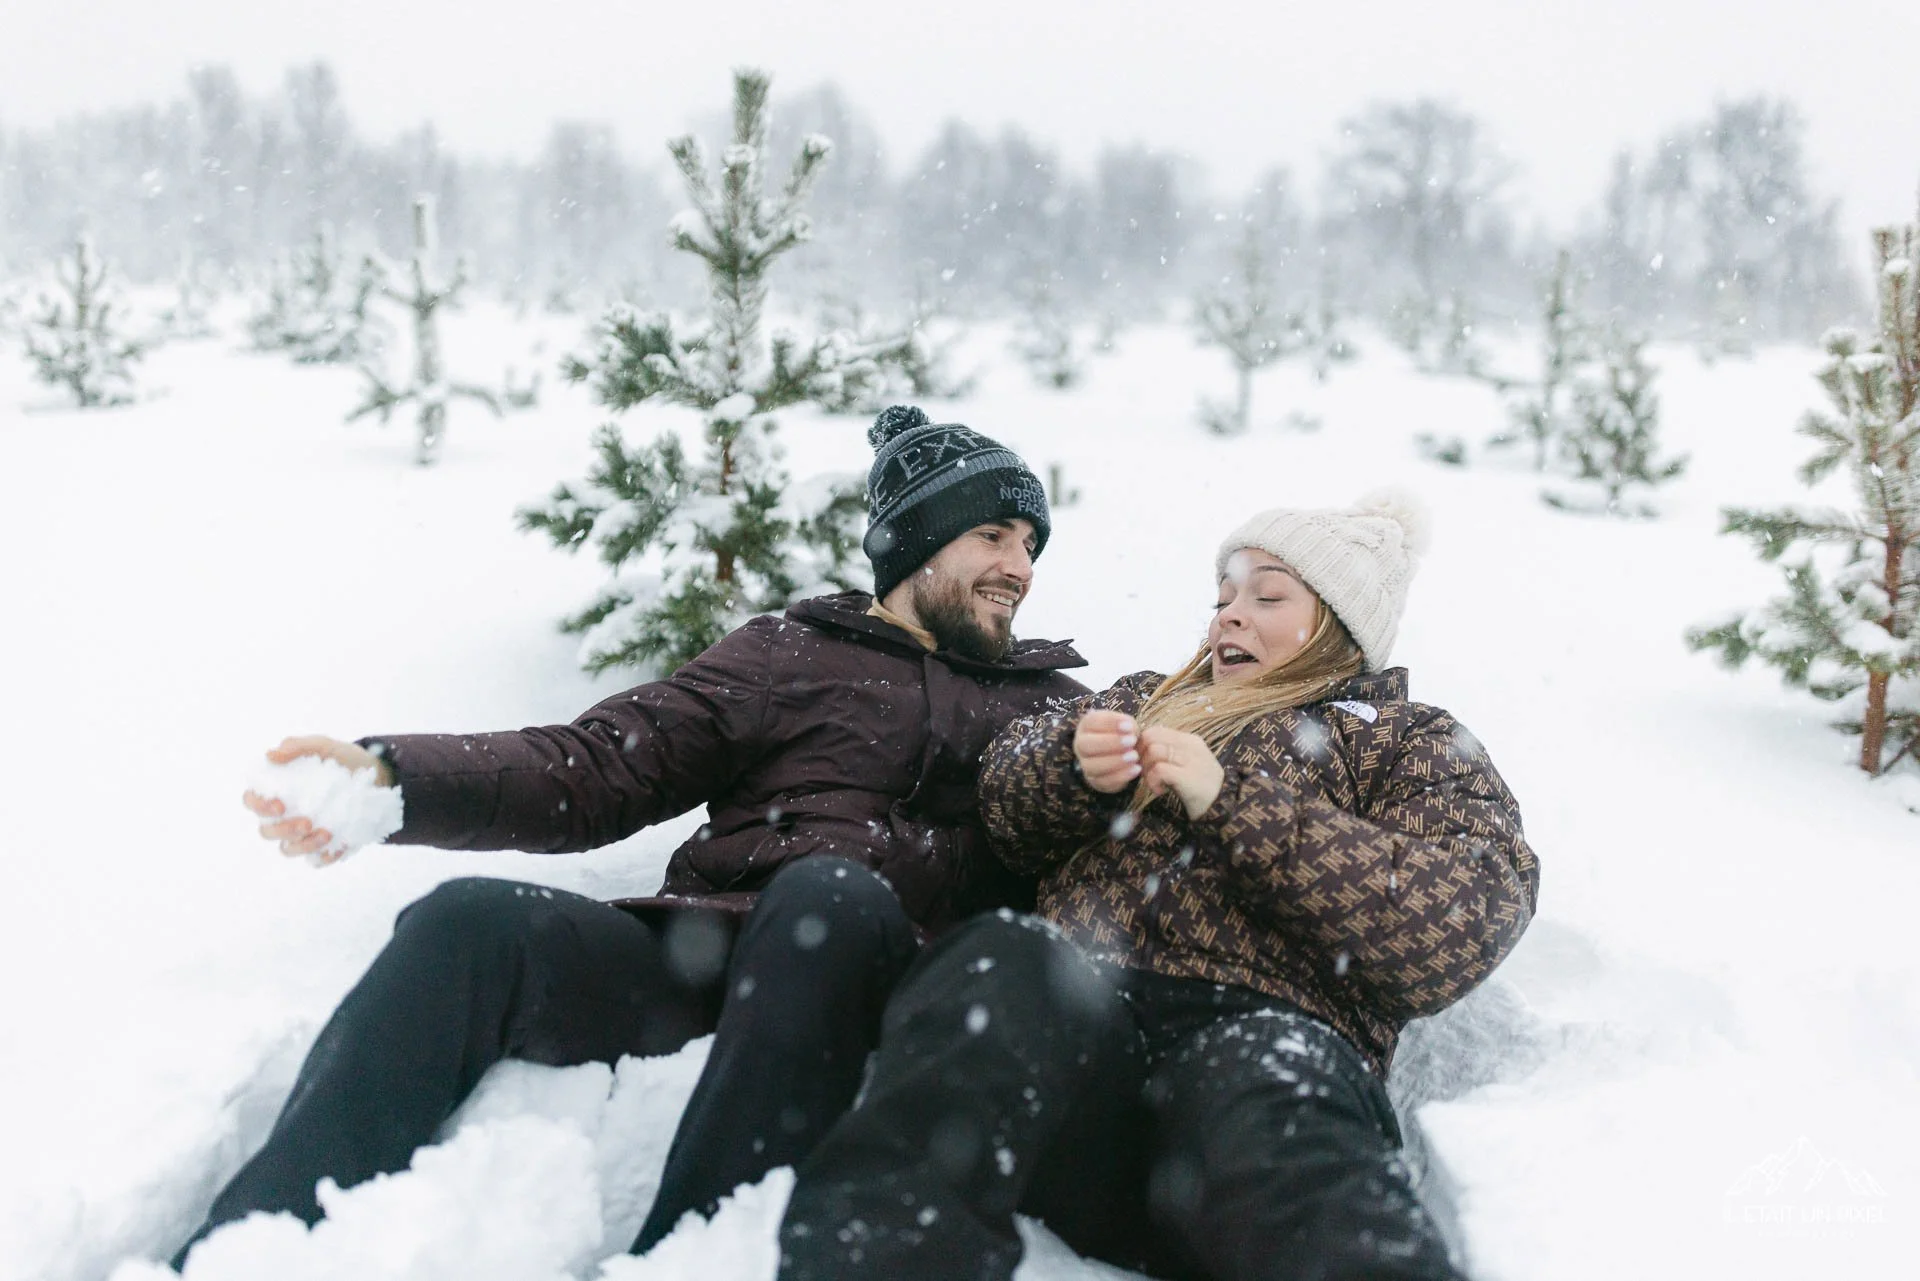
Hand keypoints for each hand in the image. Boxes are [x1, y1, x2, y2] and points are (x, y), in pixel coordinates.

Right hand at [243, 735, 392, 863]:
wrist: (375, 775)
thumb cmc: (340, 759)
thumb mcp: (323, 746)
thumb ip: (297, 746)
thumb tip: (270, 755)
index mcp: (277, 791)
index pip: (252, 801)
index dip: (259, 806)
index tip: (280, 804)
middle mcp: (284, 815)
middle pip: (267, 831)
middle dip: (284, 830)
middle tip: (307, 822)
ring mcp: (302, 833)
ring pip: (289, 849)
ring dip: (304, 846)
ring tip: (327, 833)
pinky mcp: (323, 845)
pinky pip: (316, 860)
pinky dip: (324, 857)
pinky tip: (339, 847)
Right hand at [1073, 709, 1141, 793]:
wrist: (1124, 754)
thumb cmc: (1123, 734)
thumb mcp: (1127, 724)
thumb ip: (1128, 724)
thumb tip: (1129, 729)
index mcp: (1086, 725)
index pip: (1091, 722)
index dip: (1110, 723)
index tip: (1129, 727)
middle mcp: (1080, 744)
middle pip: (1085, 744)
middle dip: (1110, 743)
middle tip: (1131, 741)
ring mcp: (1085, 764)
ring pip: (1091, 766)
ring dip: (1114, 761)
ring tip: (1135, 756)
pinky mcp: (1094, 780)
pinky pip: (1103, 781)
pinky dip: (1121, 776)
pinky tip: (1136, 769)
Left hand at [1137, 727, 1225, 819]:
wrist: (1221, 806)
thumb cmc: (1198, 787)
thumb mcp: (1185, 764)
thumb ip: (1168, 753)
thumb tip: (1139, 750)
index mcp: (1189, 740)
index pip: (1154, 731)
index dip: (1141, 746)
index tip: (1142, 763)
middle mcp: (1190, 746)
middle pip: (1150, 738)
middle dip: (1140, 756)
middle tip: (1146, 774)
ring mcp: (1191, 760)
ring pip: (1153, 751)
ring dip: (1146, 770)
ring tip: (1155, 783)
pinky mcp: (1188, 776)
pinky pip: (1159, 769)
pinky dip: (1153, 781)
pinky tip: (1160, 791)